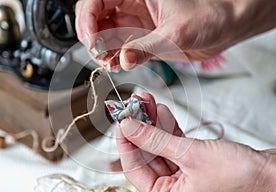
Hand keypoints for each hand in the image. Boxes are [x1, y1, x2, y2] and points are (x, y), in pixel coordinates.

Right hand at [75, 0, 275, 70]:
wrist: (224, 28)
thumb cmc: (210, 16)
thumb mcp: (177, 32)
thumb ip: (148, 47)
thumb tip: (123, 59)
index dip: (87, 19)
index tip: (92, 41)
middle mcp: (131, 4)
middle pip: (94, 17)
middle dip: (92, 37)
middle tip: (100, 55)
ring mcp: (133, 22)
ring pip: (103, 34)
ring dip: (102, 51)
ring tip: (110, 63)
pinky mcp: (139, 38)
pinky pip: (117, 48)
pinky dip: (113, 58)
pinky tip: (119, 65)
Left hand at [116, 93, 275, 191]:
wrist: (270, 173)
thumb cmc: (239, 176)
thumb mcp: (189, 154)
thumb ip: (155, 140)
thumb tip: (129, 127)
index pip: (134, 168)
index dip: (125, 142)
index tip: (121, 120)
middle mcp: (172, 190)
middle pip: (146, 154)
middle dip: (140, 127)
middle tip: (134, 106)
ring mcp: (182, 175)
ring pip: (159, 146)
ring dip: (153, 124)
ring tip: (146, 102)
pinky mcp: (193, 162)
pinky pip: (173, 144)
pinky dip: (168, 127)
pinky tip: (161, 112)